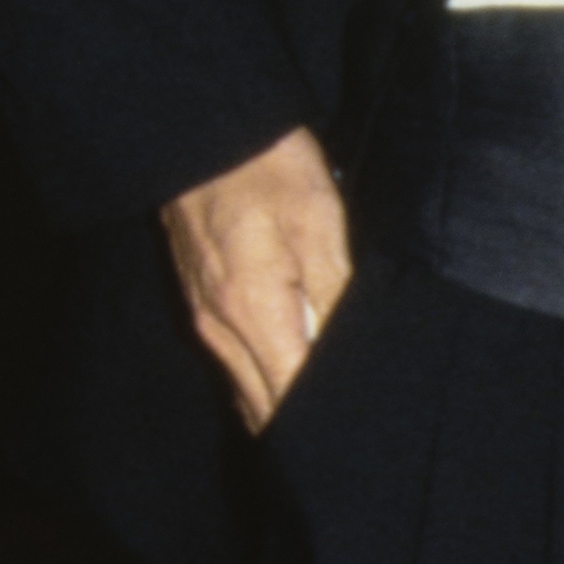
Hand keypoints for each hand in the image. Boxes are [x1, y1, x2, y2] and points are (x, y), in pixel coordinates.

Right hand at [162, 123, 350, 429]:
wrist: (206, 133)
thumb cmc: (269, 170)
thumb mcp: (320, 223)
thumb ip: (337, 297)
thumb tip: (356, 355)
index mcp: (253, 312)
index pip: (292, 399)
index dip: (327, 421)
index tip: (362, 427)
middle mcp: (220, 330)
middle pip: (265, 412)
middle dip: (308, 429)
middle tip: (356, 430)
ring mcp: (204, 323)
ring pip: (247, 395)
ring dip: (285, 410)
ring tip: (334, 412)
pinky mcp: (201, 310)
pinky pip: (235, 369)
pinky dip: (264, 385)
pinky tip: (296, 380)